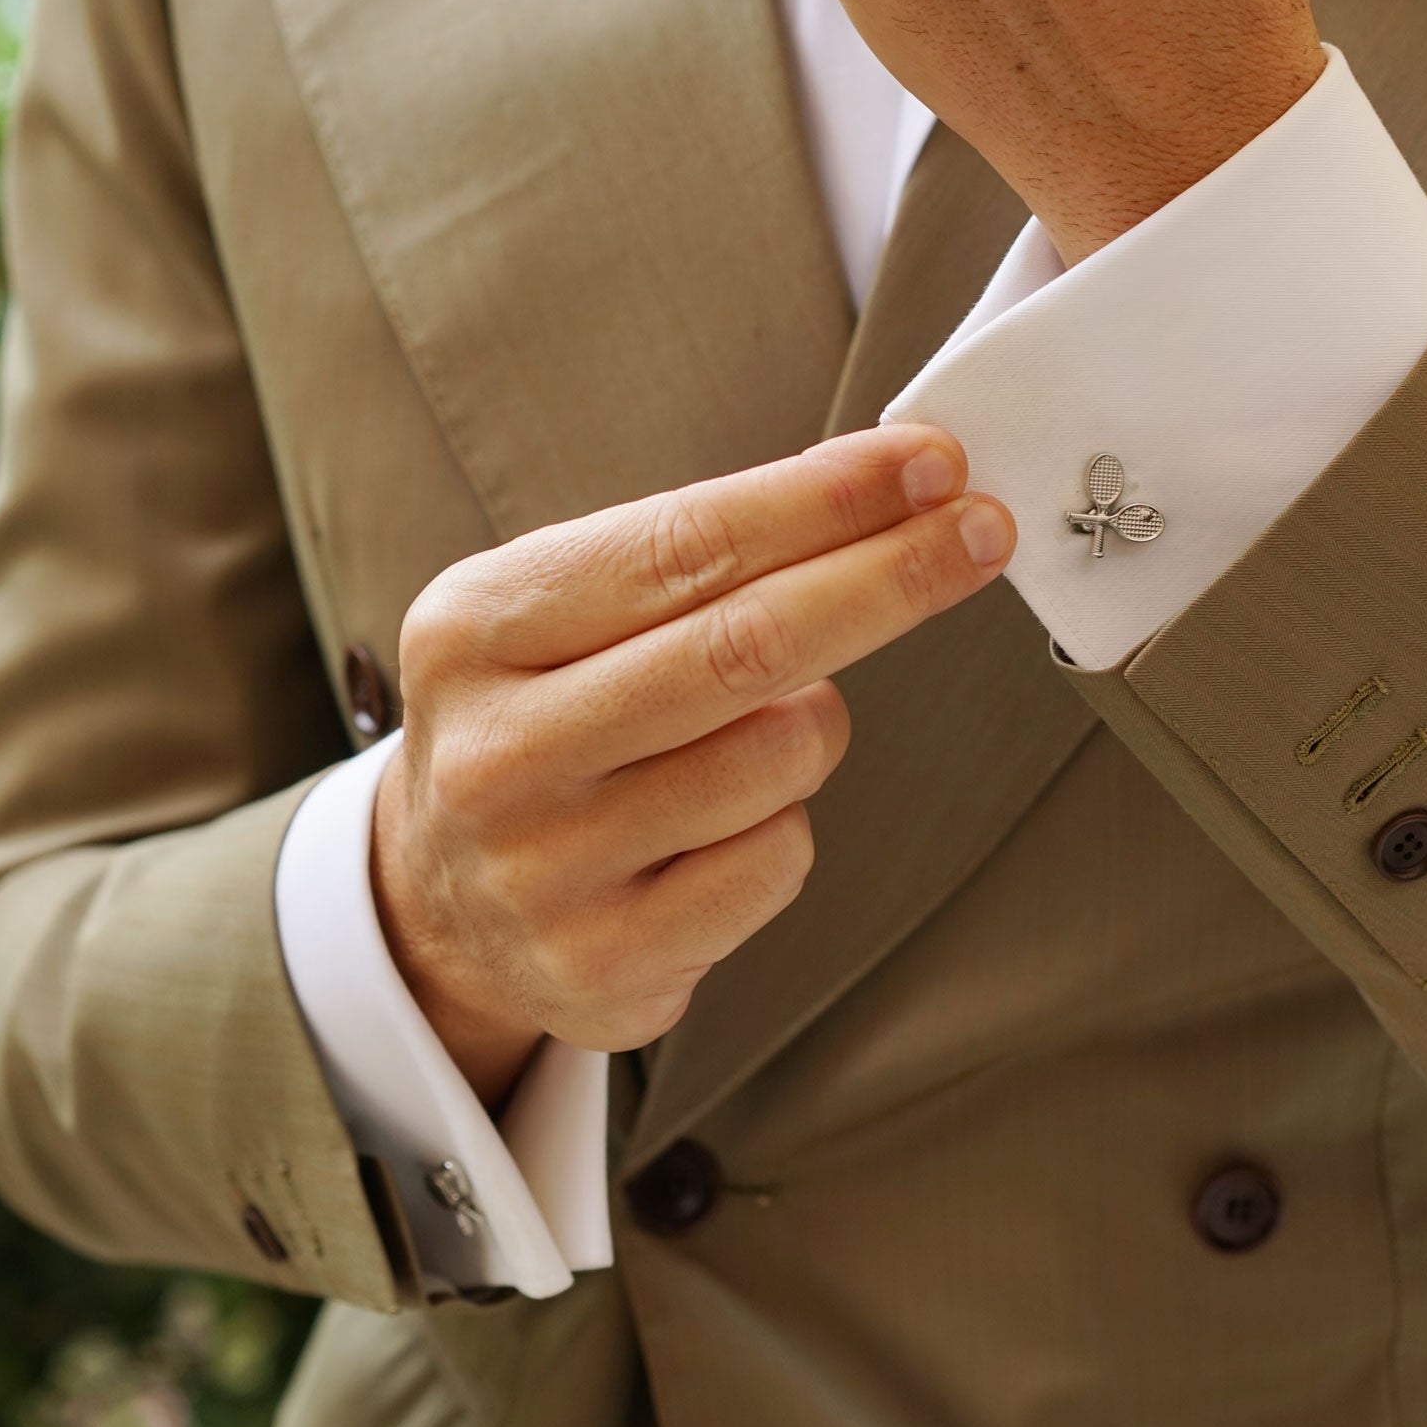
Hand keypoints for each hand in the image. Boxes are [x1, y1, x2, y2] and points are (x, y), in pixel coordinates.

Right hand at [370, 428, 1012, 1105]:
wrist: (443, 903)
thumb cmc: (545, 719)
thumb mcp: (564, 613)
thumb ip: (698, 557)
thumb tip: (897, 490)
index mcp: (476, 627)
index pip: (687, 545)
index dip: (827, 501)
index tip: (934, 464)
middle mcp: (498, 749)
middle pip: (747, 646)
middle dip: (889, 577)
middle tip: (984, 530)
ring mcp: (545, 868)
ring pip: (780, 758)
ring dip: (816, 724)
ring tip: (758, 729)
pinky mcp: (604, 963)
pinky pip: (777, 862)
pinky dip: (783, 827)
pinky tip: (721, 830)